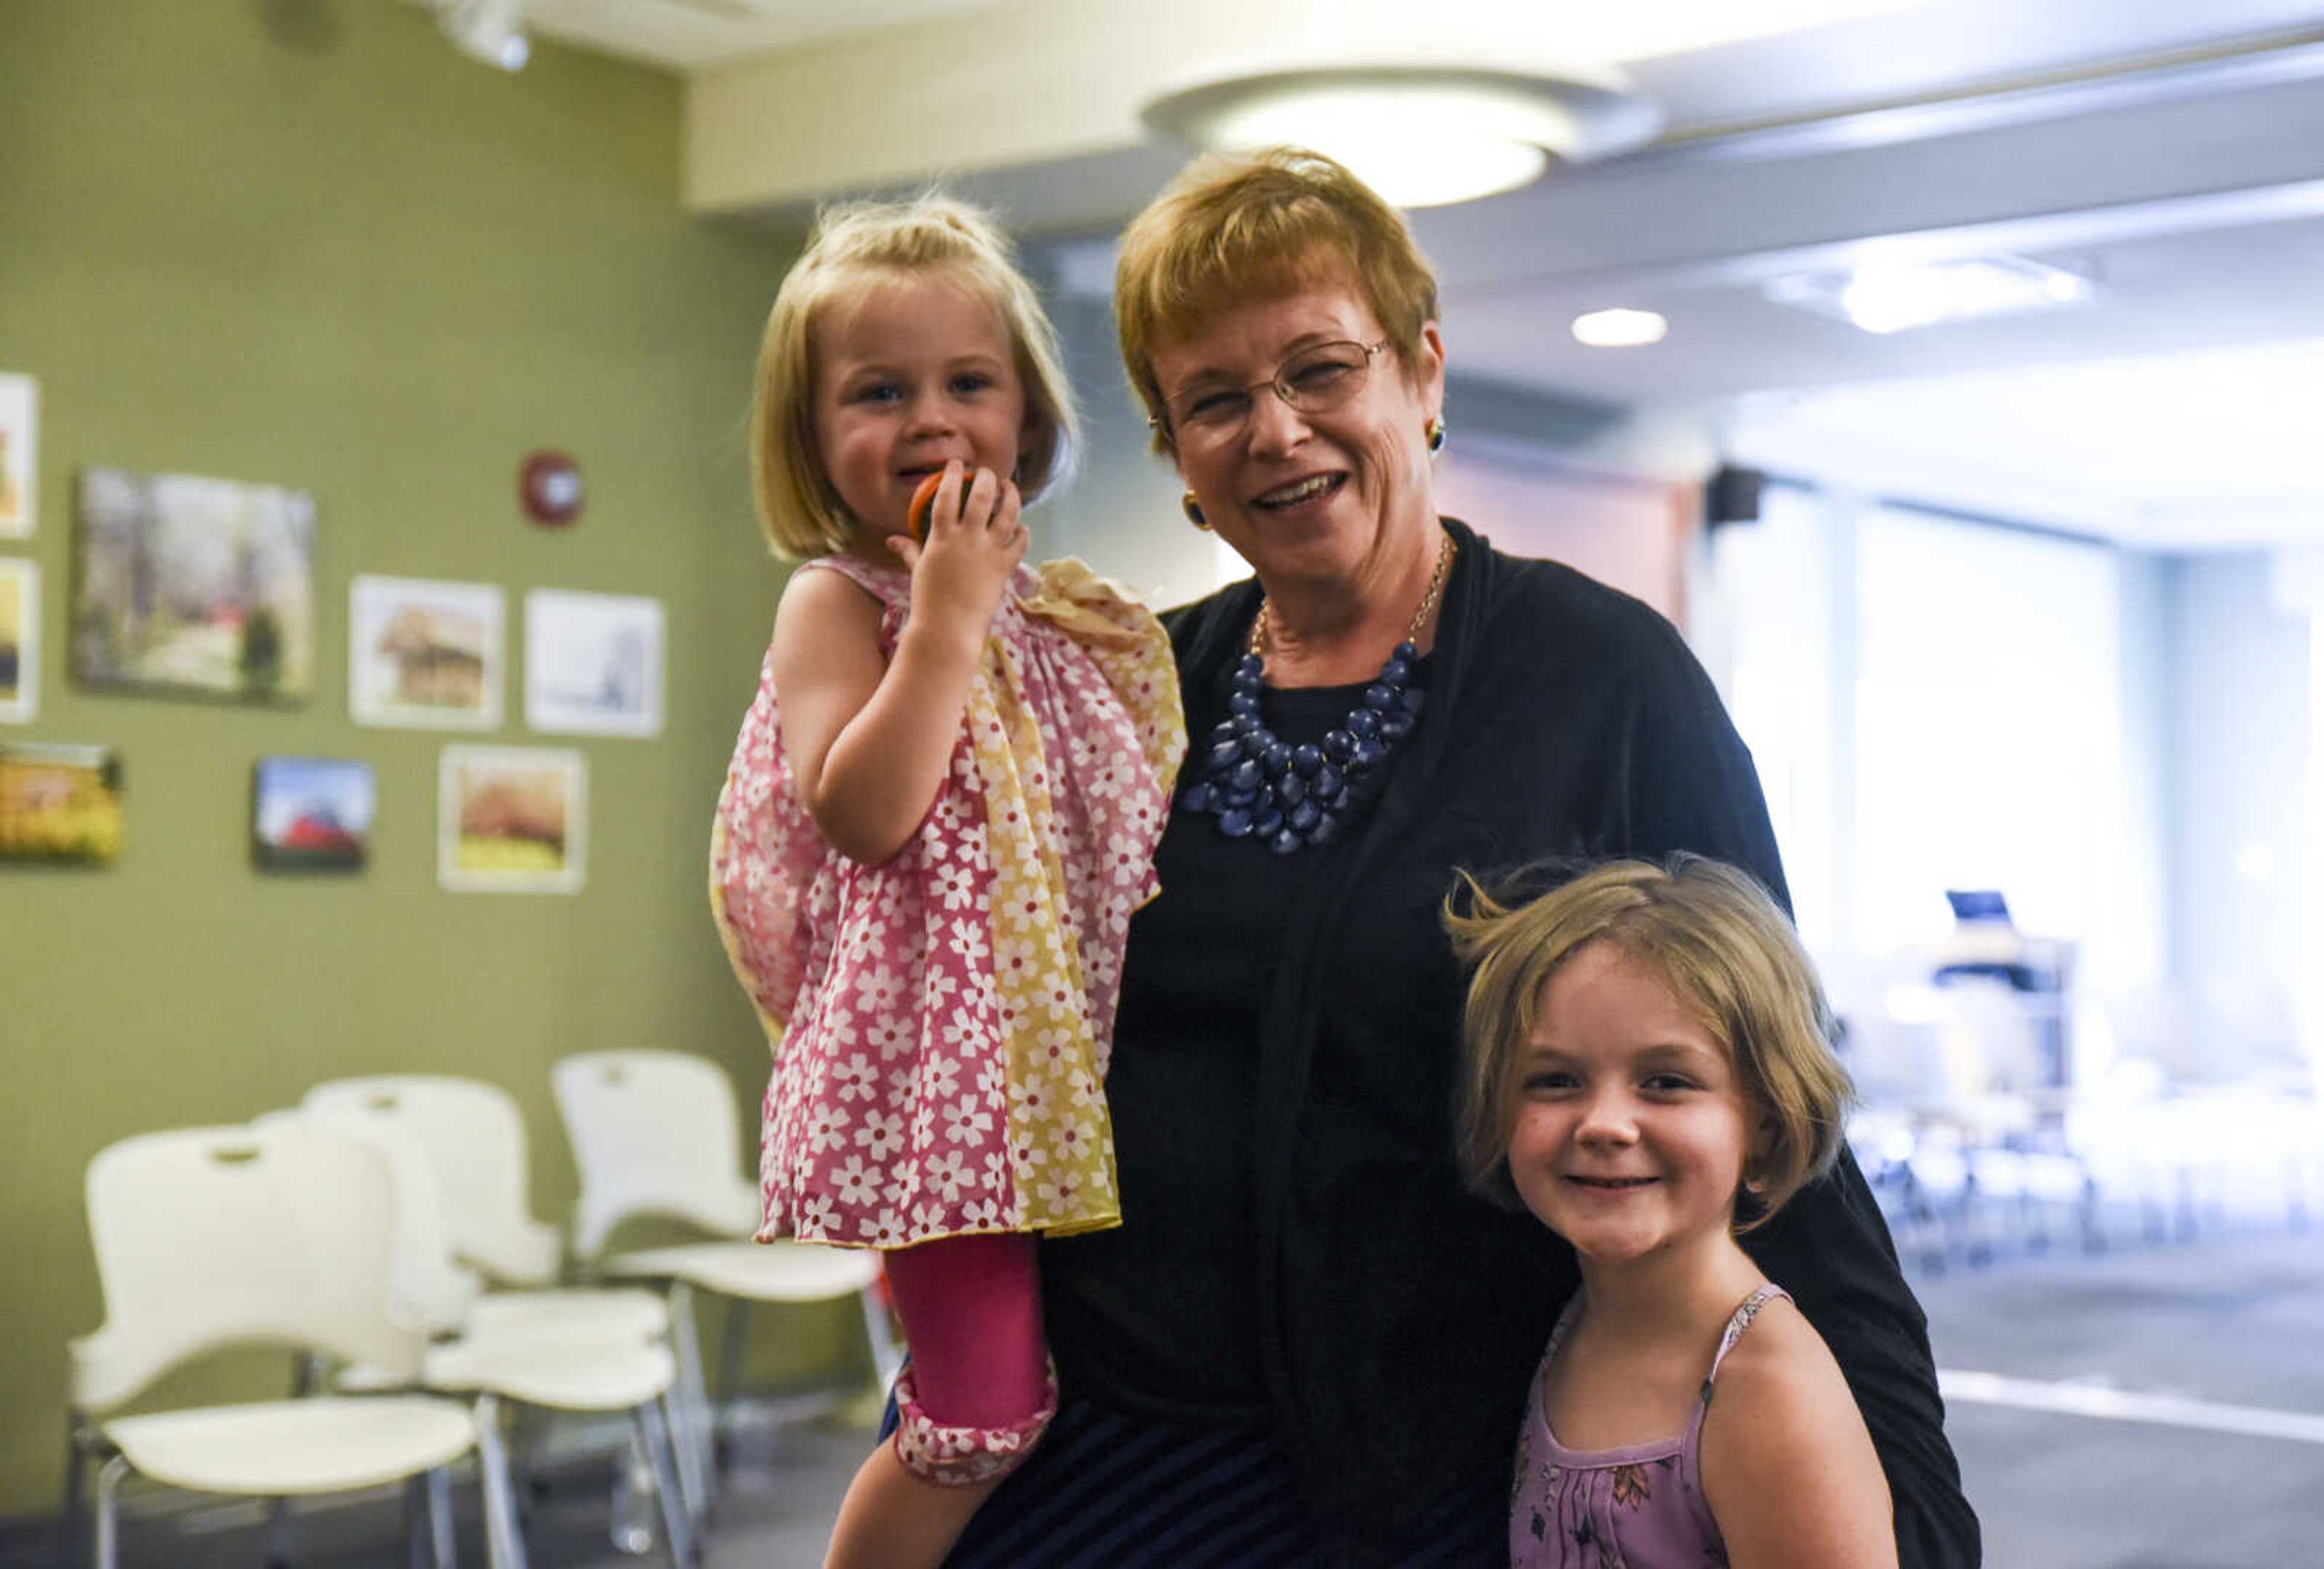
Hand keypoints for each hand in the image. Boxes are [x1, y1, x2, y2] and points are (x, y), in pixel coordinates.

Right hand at [887, 461, 1026, 652]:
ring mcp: (988, 552)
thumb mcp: (917, 570)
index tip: (957, 463)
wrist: (948, 628)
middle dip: (986, 478)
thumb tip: (891, 539)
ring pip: (1007, 514)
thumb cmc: (928, 599)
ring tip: (1010, 486)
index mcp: (942, 537)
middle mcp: (967, 539)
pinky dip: (1022, 533)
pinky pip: (1019, 544)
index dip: (953, 475)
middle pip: (982, 497)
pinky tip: (1022, 526)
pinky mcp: (1004, 567)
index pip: (948, 495)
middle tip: (987, 472)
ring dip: (1011, 496)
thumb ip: (909, 549)